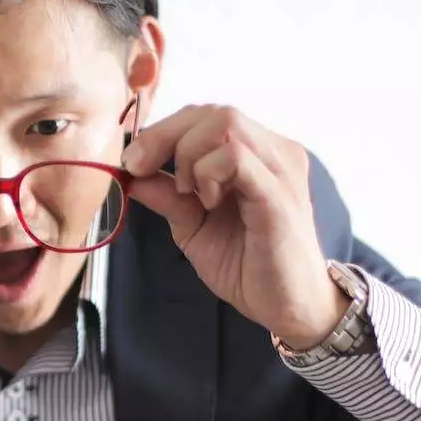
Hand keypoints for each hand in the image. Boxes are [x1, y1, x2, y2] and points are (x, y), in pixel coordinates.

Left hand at [121, 105, 343, 348]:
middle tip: (140, 168)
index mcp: (258, 154)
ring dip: (189, 154)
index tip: (132, 161)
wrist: (289, 308)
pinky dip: (208, 173)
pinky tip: (207, 201)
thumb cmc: (248, 266)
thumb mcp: (194, 227)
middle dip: (165, 136)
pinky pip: (237, 158)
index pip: (207, 116)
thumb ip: (168, 197)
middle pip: (214, 112)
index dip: (163, 131)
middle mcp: (275, 151)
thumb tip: (130, 174)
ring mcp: (281, 169)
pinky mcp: (279, 194)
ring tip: (188, 193)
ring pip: (226, 123)